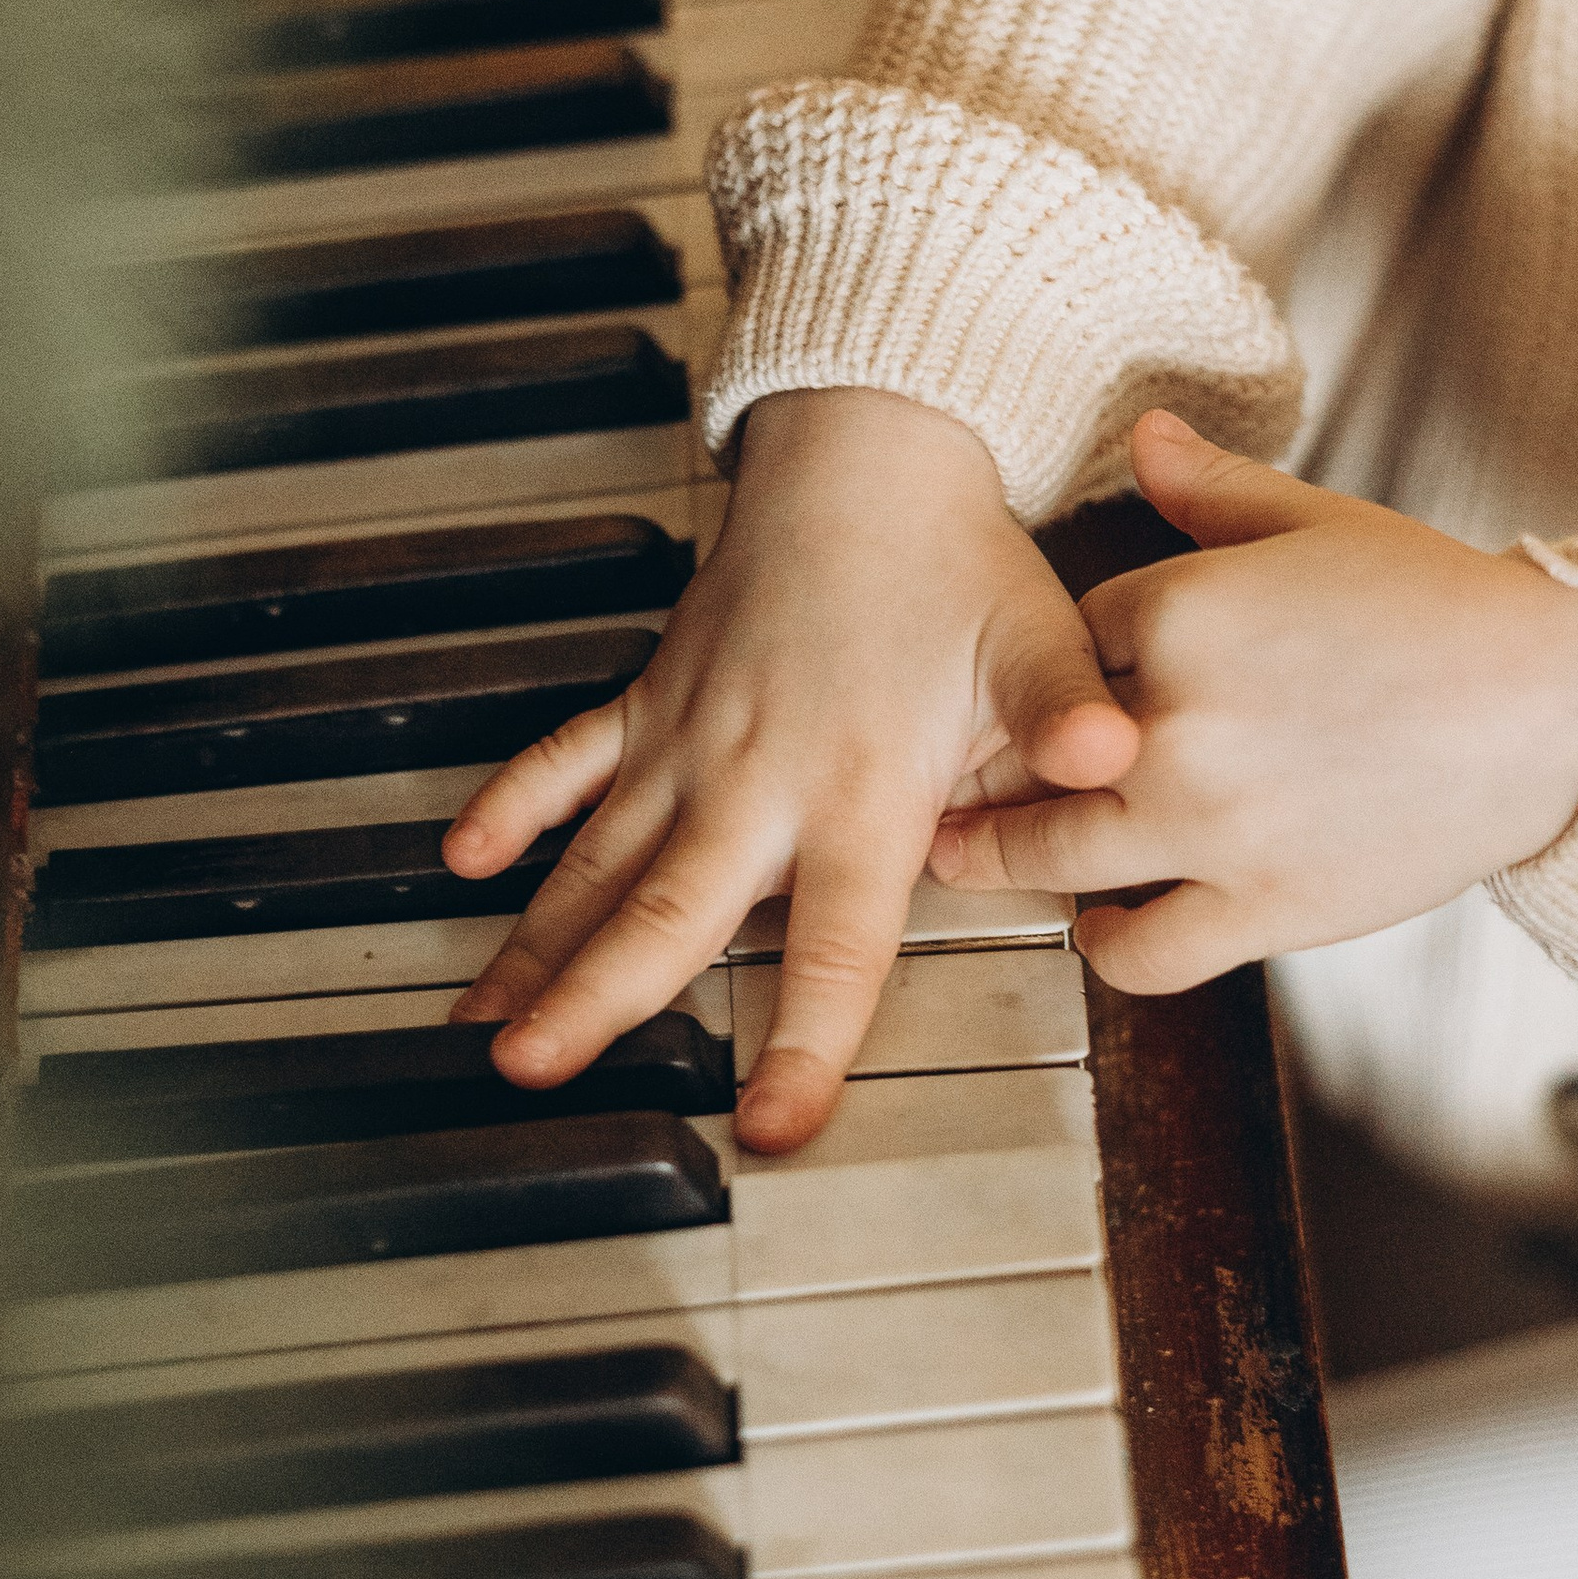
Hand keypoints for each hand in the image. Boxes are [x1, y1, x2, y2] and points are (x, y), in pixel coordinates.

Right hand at [442, 390, 1136, 1151]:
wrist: (871, 453)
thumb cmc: (956, 560)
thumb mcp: (1039, 643)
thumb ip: (1066, 719)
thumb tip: (1112, 760)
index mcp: (860, 788)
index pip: (834, 946)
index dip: (804, 1044)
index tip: (769, 1124)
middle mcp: (757, 778)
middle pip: (668, 913)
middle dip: (595, 999)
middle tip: (529, 1072)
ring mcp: (690, 739)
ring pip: (599, 858)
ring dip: (537, 940)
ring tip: (482, 1020)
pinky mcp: (652, 697)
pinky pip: (566, 757)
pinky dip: (513, 804)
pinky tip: (464, 862)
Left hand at [926, 410, 1577, 991]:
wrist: (1556, 708)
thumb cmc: (1444, 608)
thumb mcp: (1321, 523)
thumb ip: (1213, 492)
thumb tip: (1144, 430)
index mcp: (1182, 613)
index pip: (1063, 643)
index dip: (1056, 670)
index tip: (1052, 691)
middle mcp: (1177, 724)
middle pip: (1029, 759)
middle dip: (983, 776)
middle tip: (944, 796)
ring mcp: (1213, 826)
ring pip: (1058, 857)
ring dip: (1007, 862)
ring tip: (974, 861)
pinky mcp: (1263, 907)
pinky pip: (1144, 952)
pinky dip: (1109, 947)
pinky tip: (1102, 925)